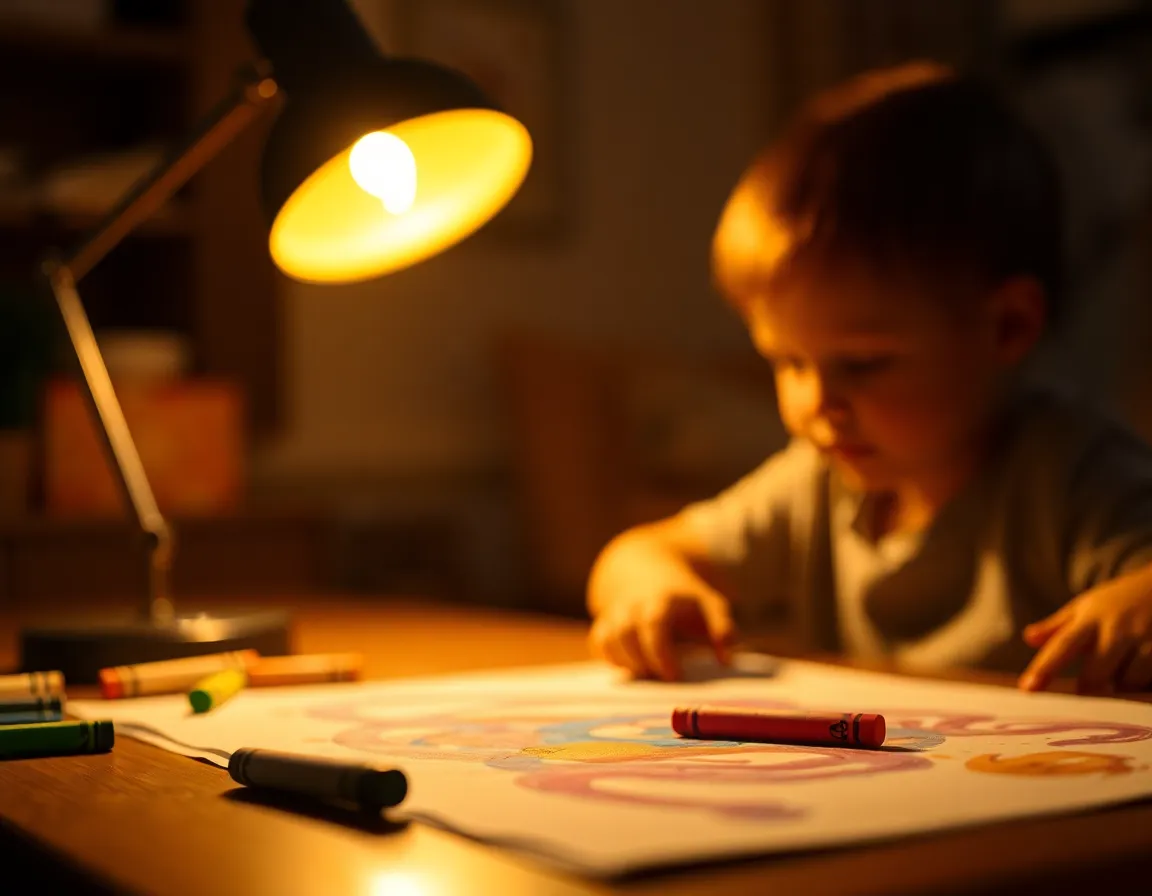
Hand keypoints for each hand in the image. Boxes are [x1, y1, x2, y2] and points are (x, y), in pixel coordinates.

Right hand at [587, 531, 736, 681]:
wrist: (648, 568)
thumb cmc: (685, 596)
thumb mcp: (710, 603)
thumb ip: (722, 628)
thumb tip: (725, 659)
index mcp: (661, 599)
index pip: (654, 623)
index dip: (661, 652)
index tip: (674, 675)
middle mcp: (633, 604)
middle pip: (625, 633)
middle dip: (641, 661)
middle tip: (660, 677)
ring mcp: (615, 612)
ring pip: (608, 638)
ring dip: (625, 662)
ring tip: (647, 672)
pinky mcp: (605, 621)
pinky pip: (598, 642)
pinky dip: (611, 658)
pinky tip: (631, 666)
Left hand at [1019, 566, 1151, 692]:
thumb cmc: (1120, 600)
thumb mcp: (1086, 607)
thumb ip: (1058, 627)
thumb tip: (1028, 638)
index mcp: (1090, 618)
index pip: (1062, 645)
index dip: (1045, 667)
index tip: (1027, 688)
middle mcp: (1118, 628)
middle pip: (1096, 672)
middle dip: (1090, 685)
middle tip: (1088, 686)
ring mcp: (1146, 639)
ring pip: (1129, 680)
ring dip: (1123, 682)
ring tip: (1124, 667)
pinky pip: (1151, 681)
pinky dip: (1145, 681)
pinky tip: (1144, 667)